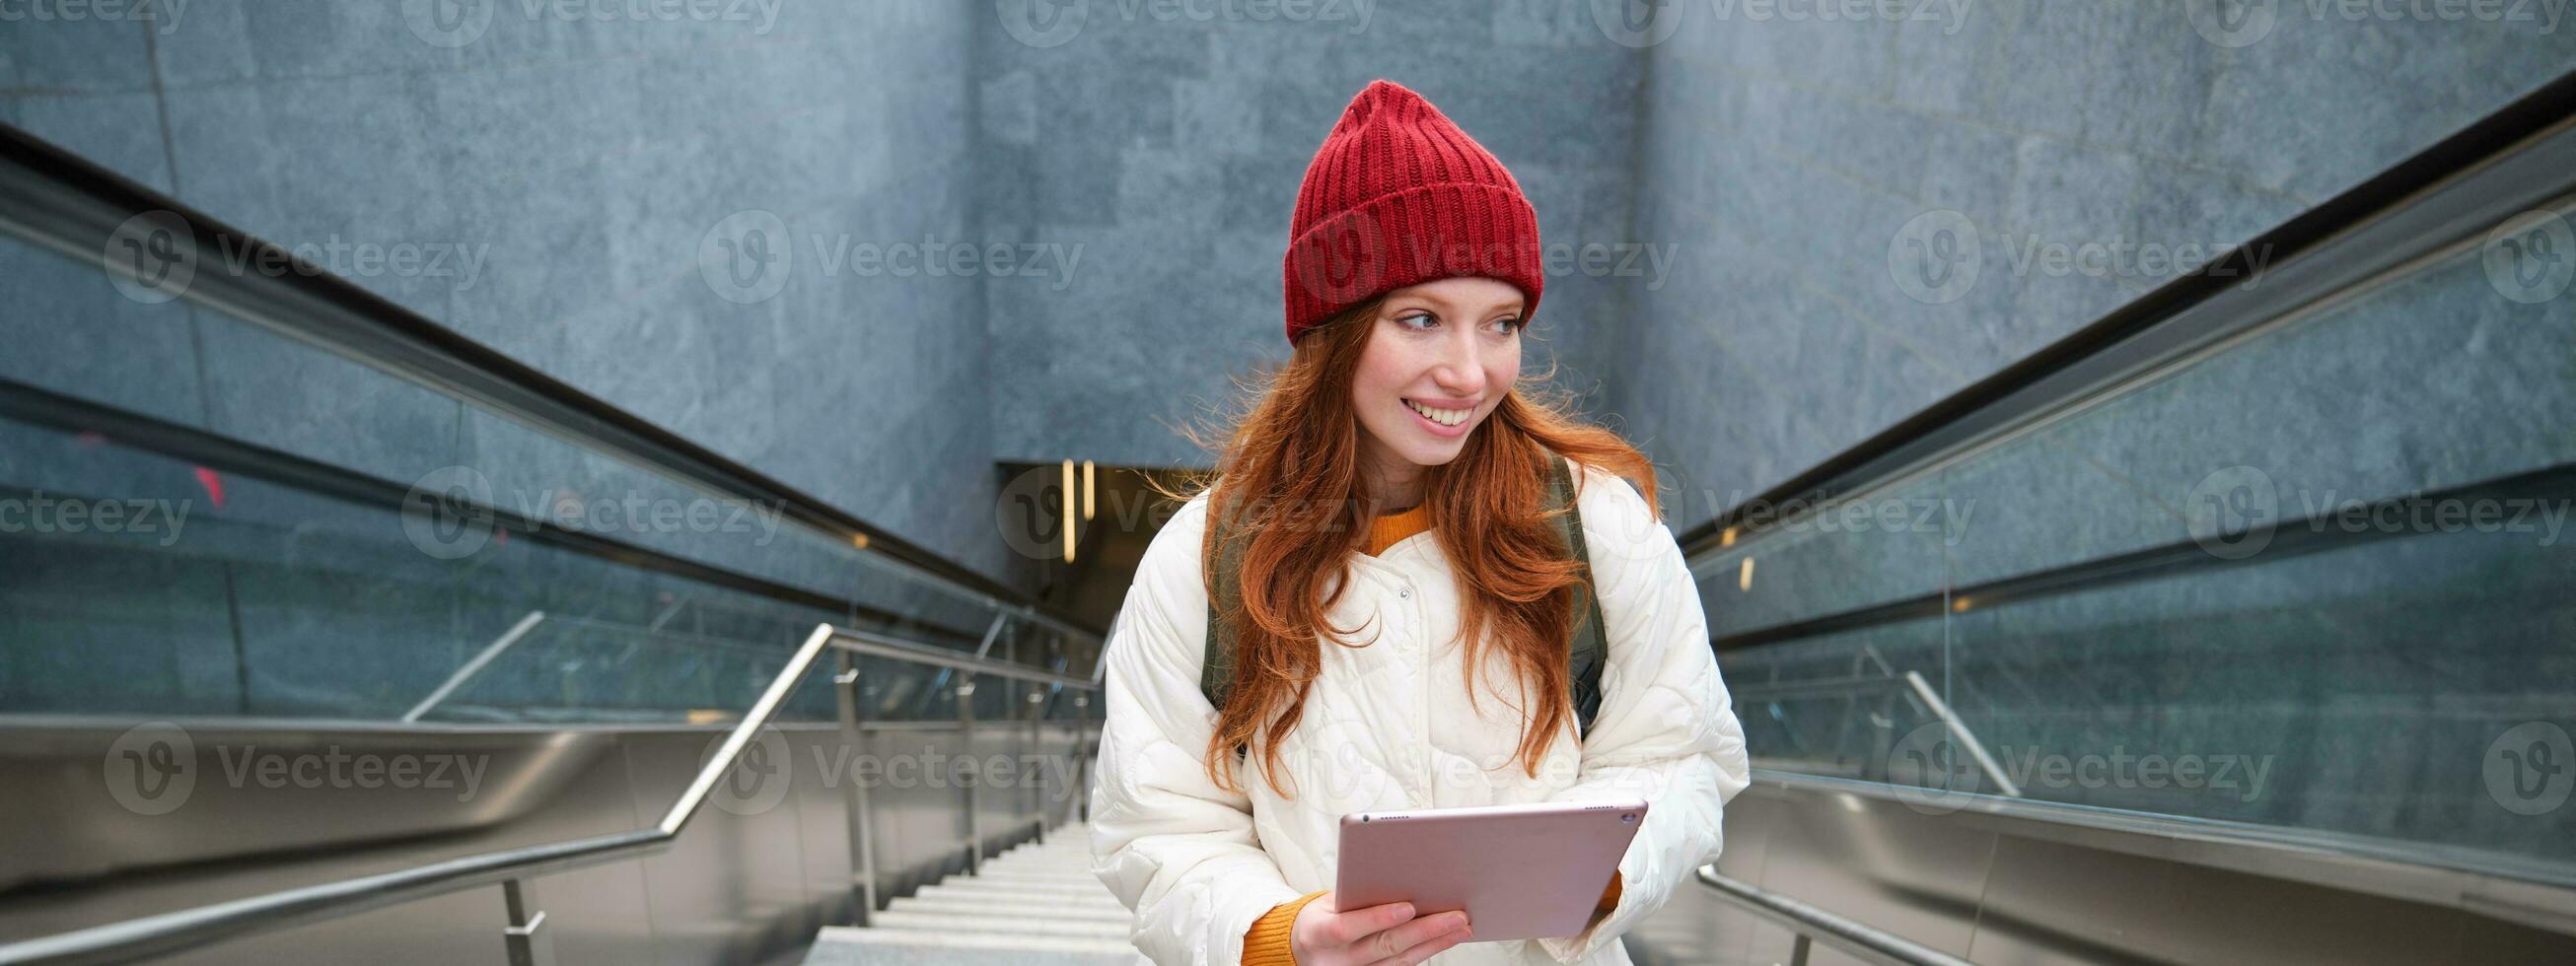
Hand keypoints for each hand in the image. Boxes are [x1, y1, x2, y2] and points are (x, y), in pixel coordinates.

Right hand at [1290, 891, 1471, 964]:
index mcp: (1318, 934)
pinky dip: (1426, 952)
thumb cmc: (1320, 918)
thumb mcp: (1326, 902)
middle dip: (1424, 930)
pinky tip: (1445, 939)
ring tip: (1461, 927)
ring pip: (1400, 961)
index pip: (1347, 928)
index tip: (1408, 907)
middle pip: (1385, 946)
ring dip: (1435, 943)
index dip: (1377, 918)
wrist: (1303, 950)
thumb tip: (1398, 876)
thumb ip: (1355, 894)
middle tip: (1456, 916)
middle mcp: (1336, 961)